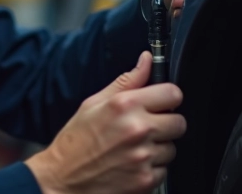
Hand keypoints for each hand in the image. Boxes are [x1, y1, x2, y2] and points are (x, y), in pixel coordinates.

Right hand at [25, 52, 186, 193]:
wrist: (62, 179)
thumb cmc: (75, 141)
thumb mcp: (94, 103)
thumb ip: (126, 81)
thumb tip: (146, 60)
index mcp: (125, 105)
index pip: (173, 93)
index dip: (168, 97)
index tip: (162, 102)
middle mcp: (137, 130)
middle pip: (179, 122)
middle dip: (166, 123)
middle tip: (147, 127)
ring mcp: (143, 156)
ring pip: (172, 148)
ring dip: (158, 148)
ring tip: (134, 148)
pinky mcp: (146, 180)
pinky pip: (164, 170)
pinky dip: (151, 168)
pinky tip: (132, 164)